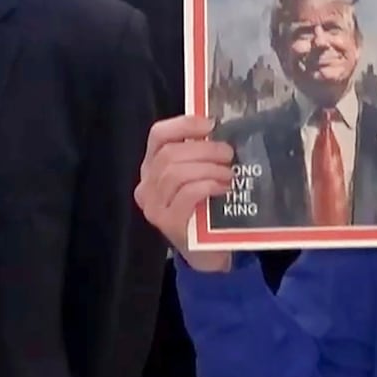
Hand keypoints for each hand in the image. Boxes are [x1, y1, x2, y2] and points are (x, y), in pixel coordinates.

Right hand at [134, 115, 233, 271]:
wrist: (208, 252)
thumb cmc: (206, 209)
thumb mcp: (201, 177)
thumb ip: (202, 156)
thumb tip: (221, 130)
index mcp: (153, 167)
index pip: (158, 135)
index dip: (184, 125)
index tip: (211, 124)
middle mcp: (147, 185)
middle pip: (170, 154)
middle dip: (204, 149)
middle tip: (229, 154)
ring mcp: (154, 206)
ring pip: (176, 173)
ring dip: (208, 169)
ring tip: (229, 174)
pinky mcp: (167, 223)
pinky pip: (187, 194)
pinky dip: (208, 186)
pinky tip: (223, 188)